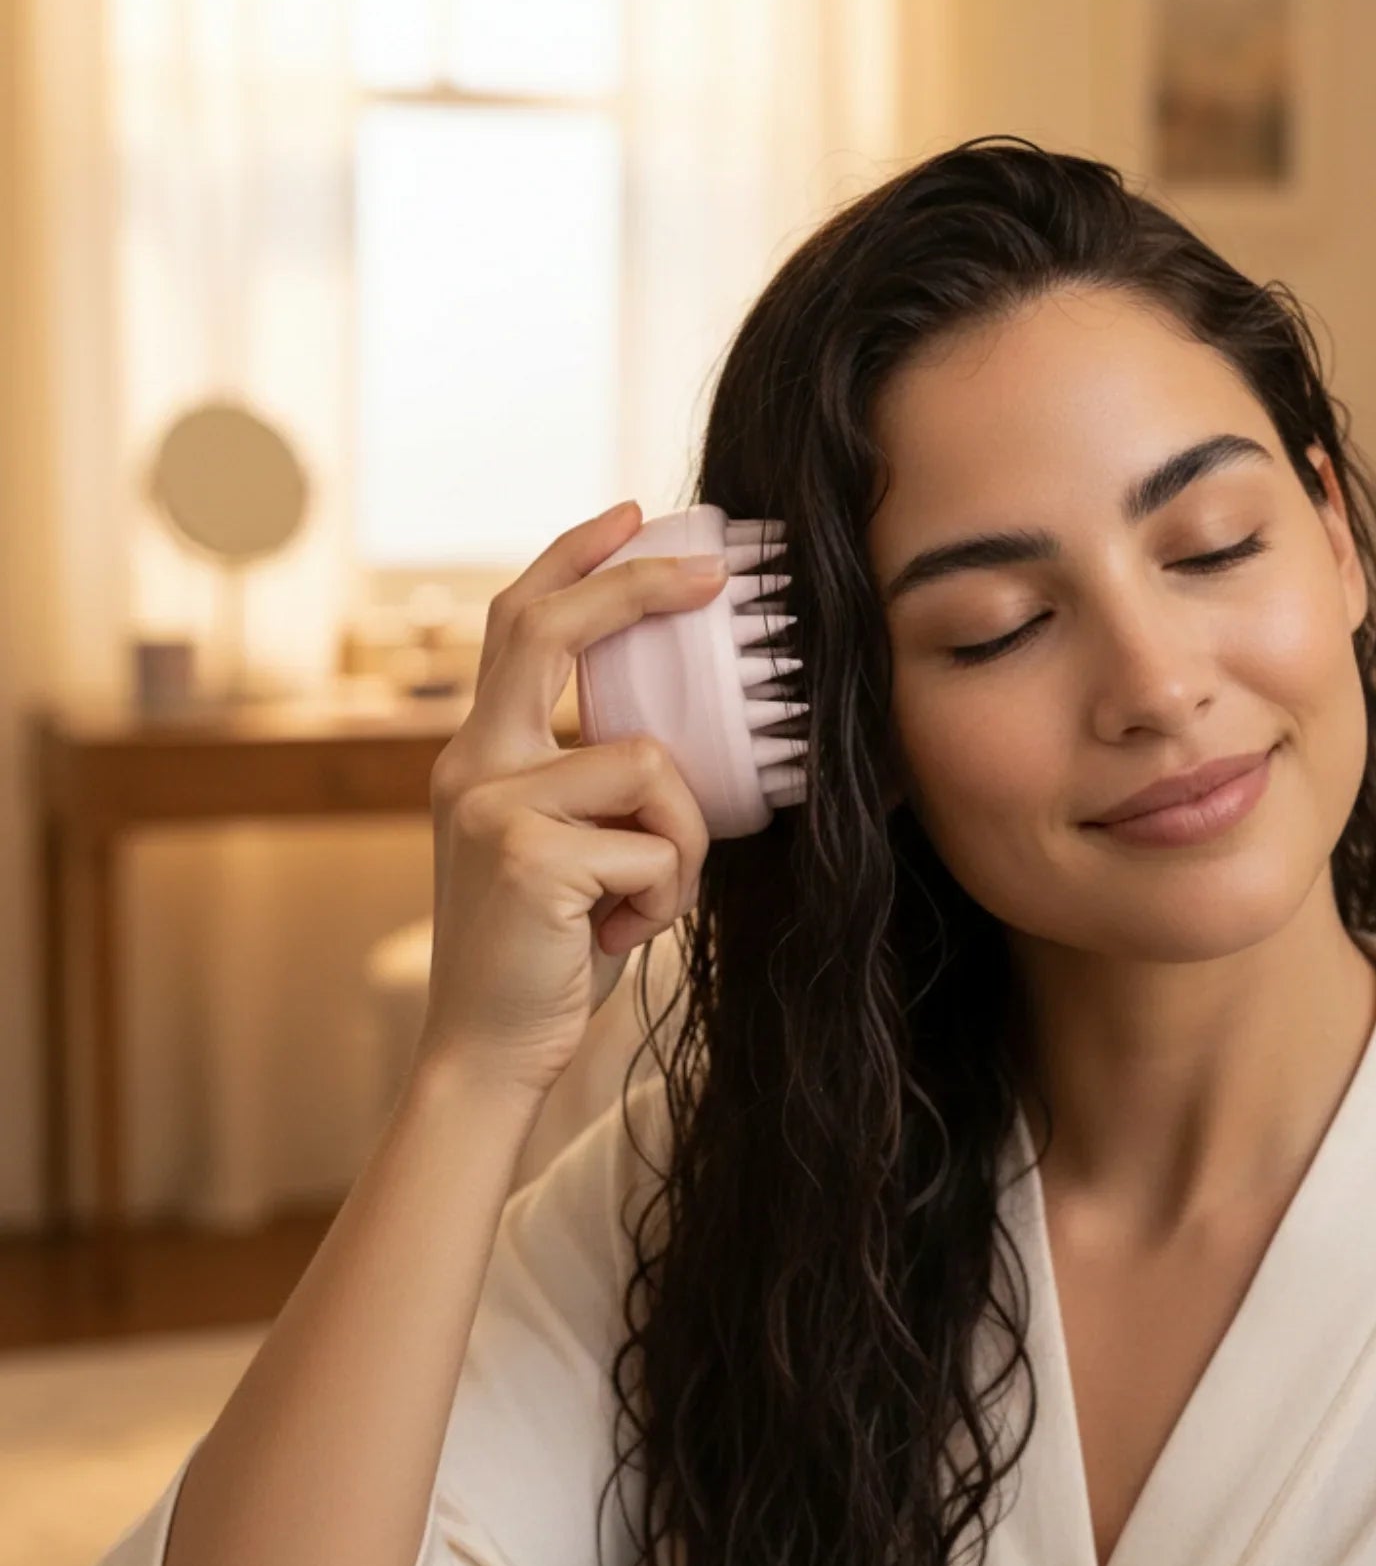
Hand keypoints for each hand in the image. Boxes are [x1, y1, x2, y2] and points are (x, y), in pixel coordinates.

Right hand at [414, 500, 727, 1100]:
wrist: (490, 1054)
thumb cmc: (551, 953)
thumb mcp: (571, 848)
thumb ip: (597, 782)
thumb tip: (676, 736)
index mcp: (481, 756)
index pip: (520, 624)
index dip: (576, 560)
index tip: (631, 512)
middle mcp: (471, 765)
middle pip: (552, 630)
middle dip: (635, 584)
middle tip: (714, 572)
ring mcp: (490, 804)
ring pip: (652, 767)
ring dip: (679, 845)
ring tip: (636, 905)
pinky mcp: (526, 854)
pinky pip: (660, 844)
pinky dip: (667, 896)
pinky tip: (618, 935)